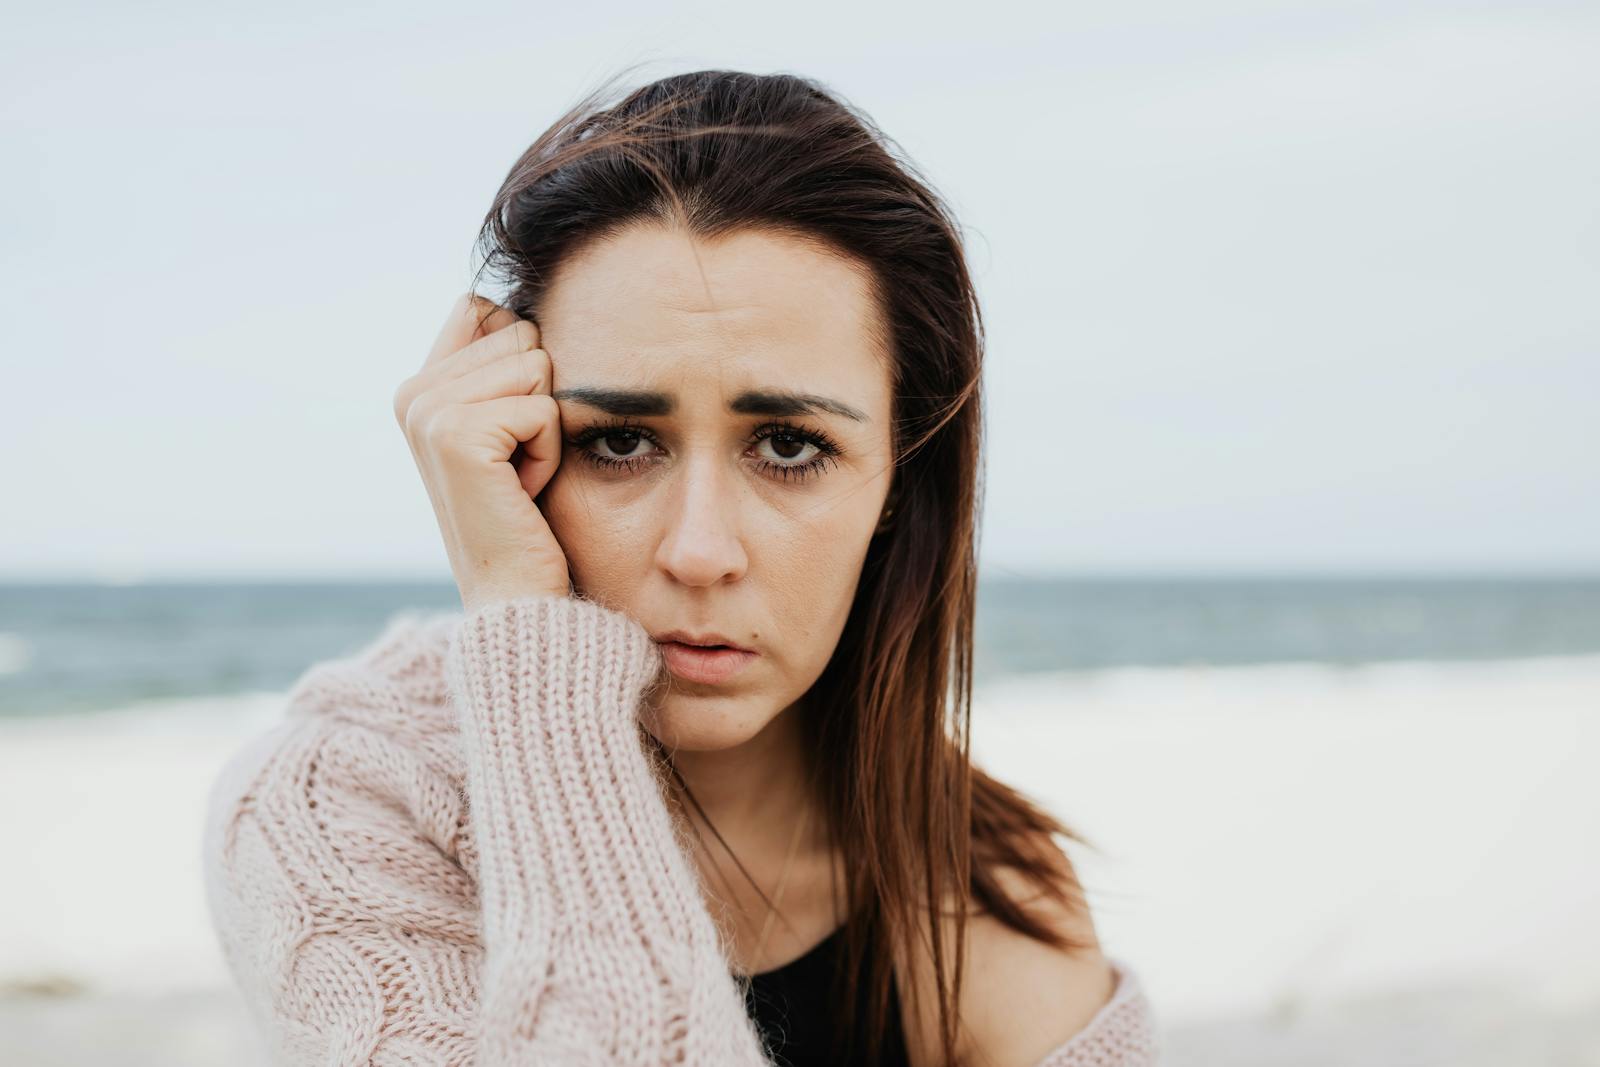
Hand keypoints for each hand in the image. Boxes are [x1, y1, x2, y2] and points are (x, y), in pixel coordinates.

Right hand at [393, 293, 570, 615]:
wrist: (513, 594)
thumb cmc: (524, 514)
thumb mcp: (508, 430)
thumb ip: (496, 365)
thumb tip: (508, 303)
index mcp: (418, 387)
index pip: (485, 309)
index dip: (523, 359)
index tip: (509, 429)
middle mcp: (413, 394)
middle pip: (522, 334)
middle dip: (540, 400)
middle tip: (515, 463)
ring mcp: (429, 412)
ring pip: (538, 366)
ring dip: (548, 427)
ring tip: (518, 477)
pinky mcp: (458, 434)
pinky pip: (546, 407)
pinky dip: (550, 451)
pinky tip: (522, 490)